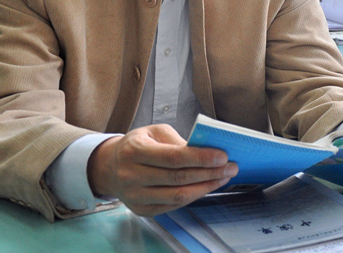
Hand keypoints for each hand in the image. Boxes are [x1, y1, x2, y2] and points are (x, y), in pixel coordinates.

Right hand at [87, 124, 238, 215]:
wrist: (111, 167)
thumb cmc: (138, 145)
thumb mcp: (154, 132)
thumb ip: (178, 140)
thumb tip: (206, 149)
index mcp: (134, 151)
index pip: (173, 157)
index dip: (200, 157)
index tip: (222, 156)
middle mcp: (131, 175)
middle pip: (178, 177)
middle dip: (210, 172)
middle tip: (231, 166)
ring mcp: (136, 196)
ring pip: (178, 196)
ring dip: (206, 187)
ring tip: (224, 177)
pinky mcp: (142, 210)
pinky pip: (174, 205)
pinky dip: (195, 195)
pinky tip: (208, 186)